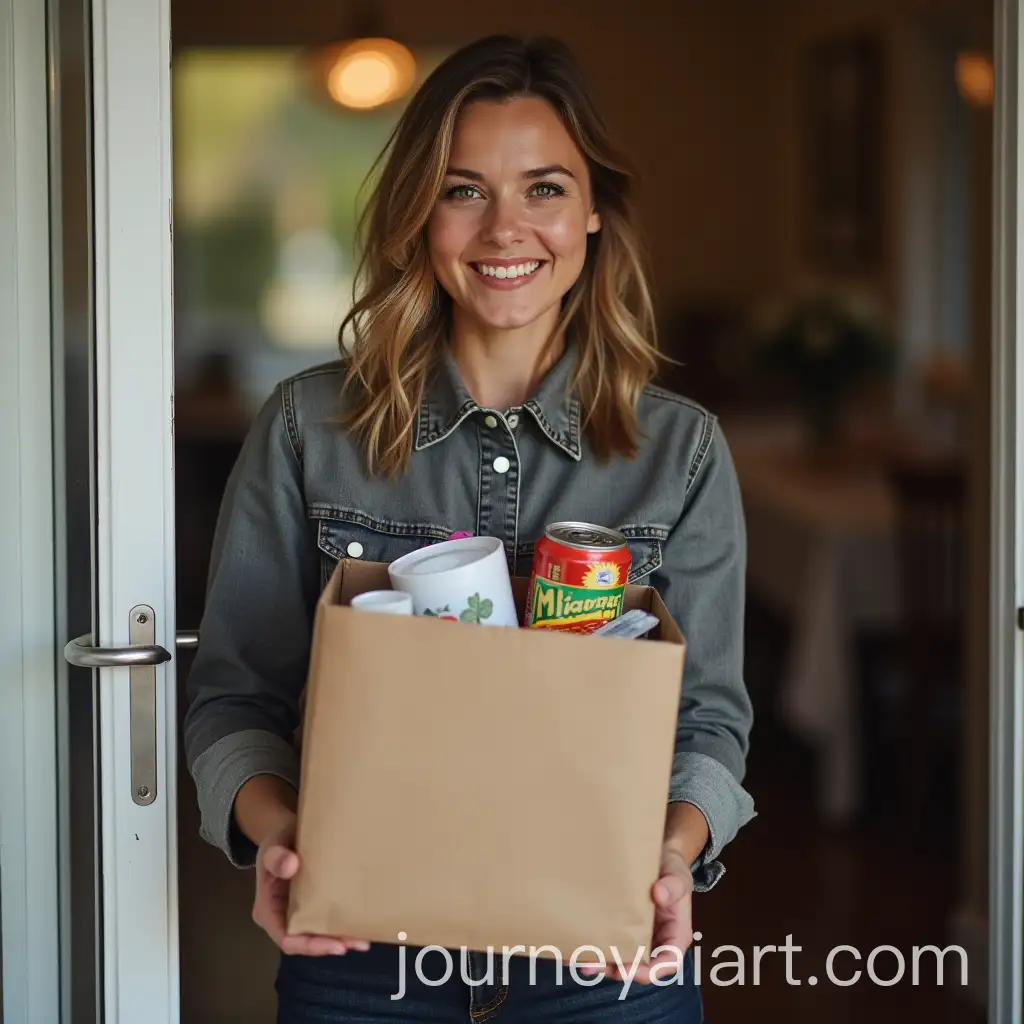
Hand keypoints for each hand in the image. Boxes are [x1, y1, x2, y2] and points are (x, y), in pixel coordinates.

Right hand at [252, 812, 369, 956]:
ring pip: (317, 934)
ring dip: (341, 938)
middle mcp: (282, 917)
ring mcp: (298, 912)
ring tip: (365, 940)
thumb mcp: (273, 843)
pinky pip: (325, 920)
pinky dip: (342, 924)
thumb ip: (275, 856)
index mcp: (267, 908)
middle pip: (305, 941)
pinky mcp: (312, 904)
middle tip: (360, 944)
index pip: (287, 938)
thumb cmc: (278, 839)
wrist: (290, 830)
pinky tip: (361, 925)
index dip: (310, 946)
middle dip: (331, 945)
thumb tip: (290, 866)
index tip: (336, 945)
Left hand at [582, 841, 692, 983]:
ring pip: (621, 958)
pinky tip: (577, 948)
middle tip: (596, 967)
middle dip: (618, 970)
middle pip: (639, 965)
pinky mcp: (621, 927)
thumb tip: (660, 894)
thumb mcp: (677, 875)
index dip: (650, 971)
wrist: (657, 856)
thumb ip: (674, 886)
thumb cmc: (671, 868)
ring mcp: (638, 936)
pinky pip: (610, 941)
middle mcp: (656, 941)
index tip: (629, 970)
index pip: (668, 961)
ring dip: (602, 963)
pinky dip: (595, 947)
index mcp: (675, 934)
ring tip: (582, 962)